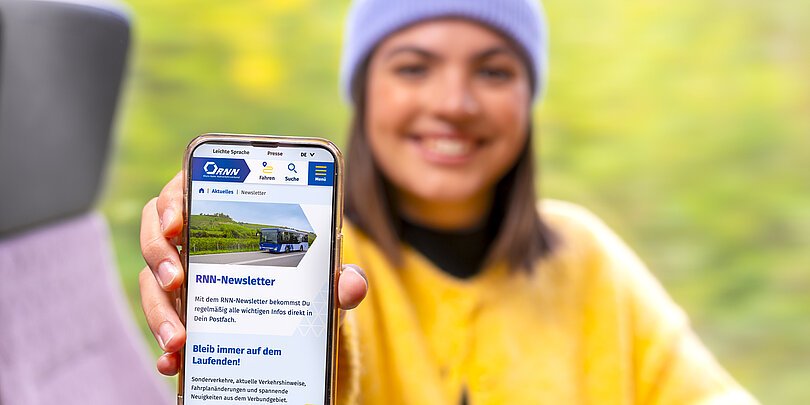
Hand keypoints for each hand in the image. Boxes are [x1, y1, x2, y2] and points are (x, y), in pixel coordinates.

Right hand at [139, 171, 367, 374]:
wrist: (299, 315)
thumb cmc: (306, 277)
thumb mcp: (324, 276)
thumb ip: (341, 278)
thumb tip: (351, 286)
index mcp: (226, 208)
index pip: (188, 188)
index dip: (175, 200)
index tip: (178, 221)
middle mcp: (194, 236)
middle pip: (156, 232)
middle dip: (160, 255)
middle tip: (177, 280)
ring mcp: (182, 271)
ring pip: (152, 280)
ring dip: (158, 309)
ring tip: (177, 338)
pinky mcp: (180, 307)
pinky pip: (163, 322)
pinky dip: (165, 345)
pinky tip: (174, 362)